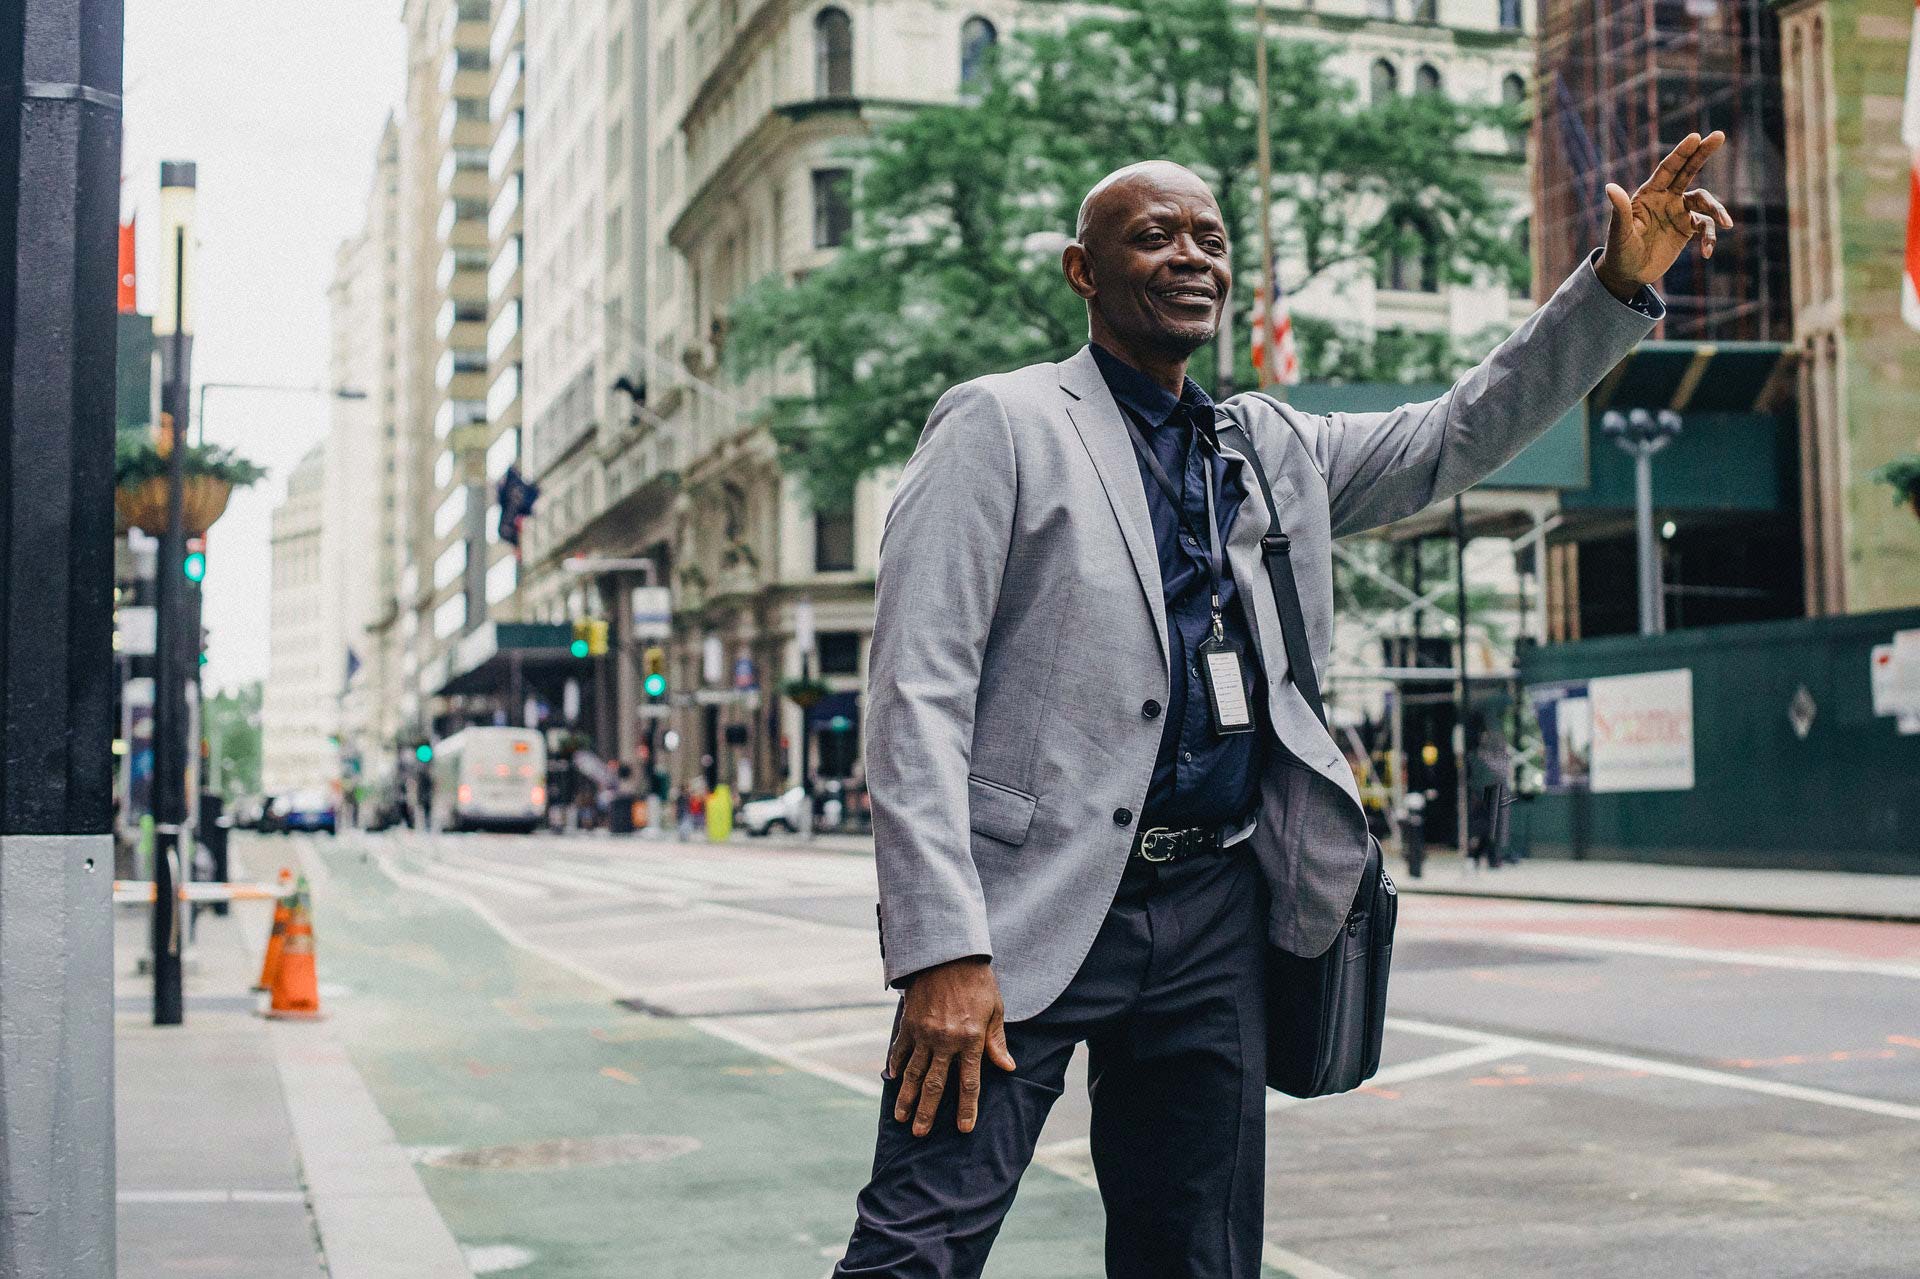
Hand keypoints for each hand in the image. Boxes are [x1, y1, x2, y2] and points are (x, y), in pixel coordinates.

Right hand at [887, 956, 1015, 1135]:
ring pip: (913, 1072)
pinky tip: (891, 1080)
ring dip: (906, 1097)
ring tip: (901, 1118)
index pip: (969, 1082)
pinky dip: (895, 1064)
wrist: (948, 953)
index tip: (963, 1129)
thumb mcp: (995, 1009)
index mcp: (971, 1039)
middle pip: (935, 1084)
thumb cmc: (977, 981)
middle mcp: (946, 1041)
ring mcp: (924, 1033)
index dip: (966, 1108)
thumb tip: (1008, 1067)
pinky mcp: (910, 1022)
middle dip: (927, 1112)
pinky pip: (900, 1049)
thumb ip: (997, 1041)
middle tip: (920, 1134)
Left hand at [1595, 131, 1734, 301]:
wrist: (1627, 274)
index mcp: (1648, 194)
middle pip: (1688, 171)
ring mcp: (1678, 212)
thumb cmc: (1619, 251)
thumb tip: (1610, 187)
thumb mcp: (1619, 232)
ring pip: (1704, 202)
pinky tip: (1707, 253)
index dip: (1681, 153)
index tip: (1695, 136)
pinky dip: (1709, 238)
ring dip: (1717, 210)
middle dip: (1703, 153)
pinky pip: (1705, 227)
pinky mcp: (1686, 229)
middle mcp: (1666, 198)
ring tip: (1726, 224)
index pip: (1667, 169)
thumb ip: (1620, 210)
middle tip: (1719, 135)